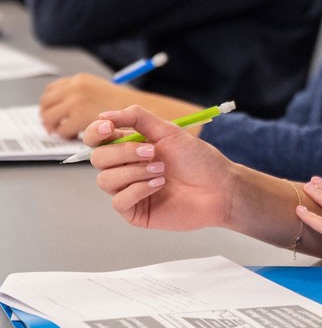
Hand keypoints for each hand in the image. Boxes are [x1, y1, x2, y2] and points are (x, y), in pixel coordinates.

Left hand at [40, 73, 137, 137]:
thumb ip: (82, 95)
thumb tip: (64, 106)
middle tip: (54, 127)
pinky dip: (66, 136)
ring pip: (49, 117)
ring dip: (55, 127)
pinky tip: (77, 137)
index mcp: (80, 79)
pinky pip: (62, 130)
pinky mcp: (79, 116)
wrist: (141, 110)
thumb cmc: (124, 105)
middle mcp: (75, 87)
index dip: (49, 104)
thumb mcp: (100, 91)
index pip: (51, 90)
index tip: (51, 113)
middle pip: (45, 103)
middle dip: (47, 117)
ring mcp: (76, 101)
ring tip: (66, 134)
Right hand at [86, 105, 233, 230]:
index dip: (96, 132)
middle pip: (98, 158)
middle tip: (152, 151)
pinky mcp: (135, 211)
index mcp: (131, 146)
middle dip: (124, 152)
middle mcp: (126, 167)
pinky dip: (138, 189)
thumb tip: (104, 115)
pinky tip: (159, 185)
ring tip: (162, 170)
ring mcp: (129, 190)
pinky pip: (119, 201)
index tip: (108, 127)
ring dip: (134, 171)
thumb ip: (136, 118)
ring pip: (105, 180)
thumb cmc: (198, 159)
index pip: (98, 139)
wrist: (219, 187)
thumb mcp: (168, 131)